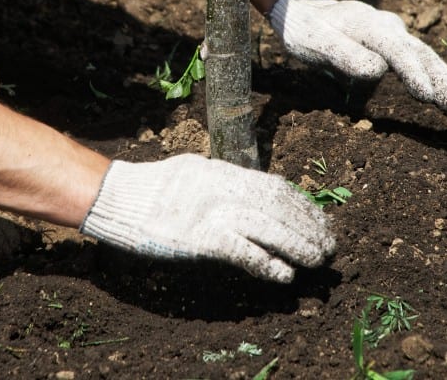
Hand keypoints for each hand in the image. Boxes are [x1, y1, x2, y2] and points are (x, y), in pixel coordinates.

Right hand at [80, 154, 335, 281]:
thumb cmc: (153, 187)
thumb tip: (253, 191)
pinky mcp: (200, 238)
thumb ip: (225, 181)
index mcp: (225, 172)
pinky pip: (242, 251)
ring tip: (318, 260)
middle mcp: (225, 189)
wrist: (117, 197)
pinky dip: (266, 263)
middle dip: (308, 226)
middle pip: (279, 207)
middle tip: (329, 244)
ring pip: (269, 228)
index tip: (320, 220)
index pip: (276, 187)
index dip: (303, 205)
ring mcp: (213, 213)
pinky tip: (284, 275)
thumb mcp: (196, 171)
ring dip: (298, 245)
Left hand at [268, 0, 446, 110]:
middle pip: (420, 53)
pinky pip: (422, 60)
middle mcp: (388, 26)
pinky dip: (440, 77)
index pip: (396, 51)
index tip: (427, 96)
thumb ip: (344, 55)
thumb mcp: (315, 43)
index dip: (413, 73)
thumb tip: (377, 70)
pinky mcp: (395, 43)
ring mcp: (395, 33)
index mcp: (368, 25)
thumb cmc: (306, 30)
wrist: (304, 10)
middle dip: (442, 79)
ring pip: (426, 57)